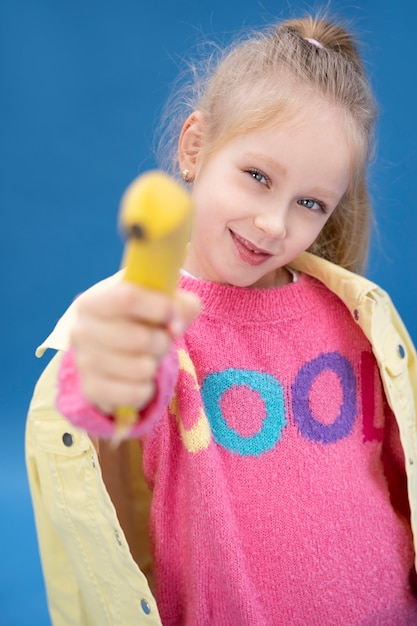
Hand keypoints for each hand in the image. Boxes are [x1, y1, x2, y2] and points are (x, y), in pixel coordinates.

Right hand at [70, 281, 199, 414]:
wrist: (110, 353)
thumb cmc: (138, 321)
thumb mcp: (159, 304)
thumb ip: (178, 305)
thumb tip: (176, 324)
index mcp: (92, 301)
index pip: (128, 298)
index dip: (159, 307)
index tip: (172, 314)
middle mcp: (81, 331)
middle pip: (139, 338)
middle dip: (162, 341)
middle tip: (162, 340)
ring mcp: (83, 363)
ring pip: (141, 368)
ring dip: (155, 365)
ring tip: (148, 358)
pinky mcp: (91, 391)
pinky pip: (136, 393)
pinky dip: (147, 388)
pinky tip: (141, 380)